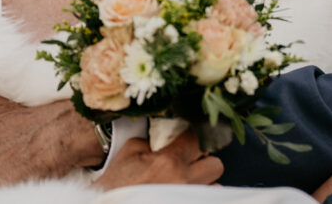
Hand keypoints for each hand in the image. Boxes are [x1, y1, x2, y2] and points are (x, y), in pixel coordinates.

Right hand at [94, 132, 223, 190]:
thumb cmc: (116, 183)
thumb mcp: (130, 151)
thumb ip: (153, 139)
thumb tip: (167, 134)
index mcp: (168, 160)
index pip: (198, 138)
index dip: (195, 136)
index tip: (190, 138)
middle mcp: (183, 180)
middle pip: (215, 164)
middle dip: (205, 162)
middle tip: (191, 162)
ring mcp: (185, 198)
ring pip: (215, 186)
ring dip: (205, 182)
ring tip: (187, 181)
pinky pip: (207, 199)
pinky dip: (198, 195)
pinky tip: (183, 192)